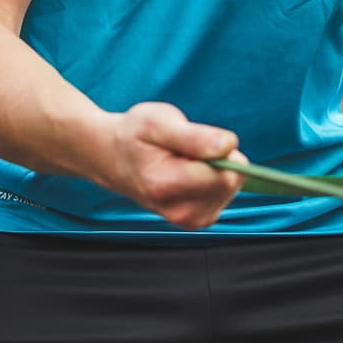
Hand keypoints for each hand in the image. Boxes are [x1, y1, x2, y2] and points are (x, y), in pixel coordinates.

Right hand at [100, 102, 244, 229]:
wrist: (112, 158)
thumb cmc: (134, 135)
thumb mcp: (157, 122)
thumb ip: (195, 136)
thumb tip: (229, 146)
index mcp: (167, 185)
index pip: (224, 175)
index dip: (223, 151)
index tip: (200, 139)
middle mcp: (179, 210)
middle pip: (230, 183)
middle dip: (221, 159)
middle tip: (189, 148)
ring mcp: (187, 219)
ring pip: (230, 190)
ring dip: (216, 170)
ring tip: (185, 160)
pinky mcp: (194, 220)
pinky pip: (224, 196)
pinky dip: (213, 181)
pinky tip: (190, 173)